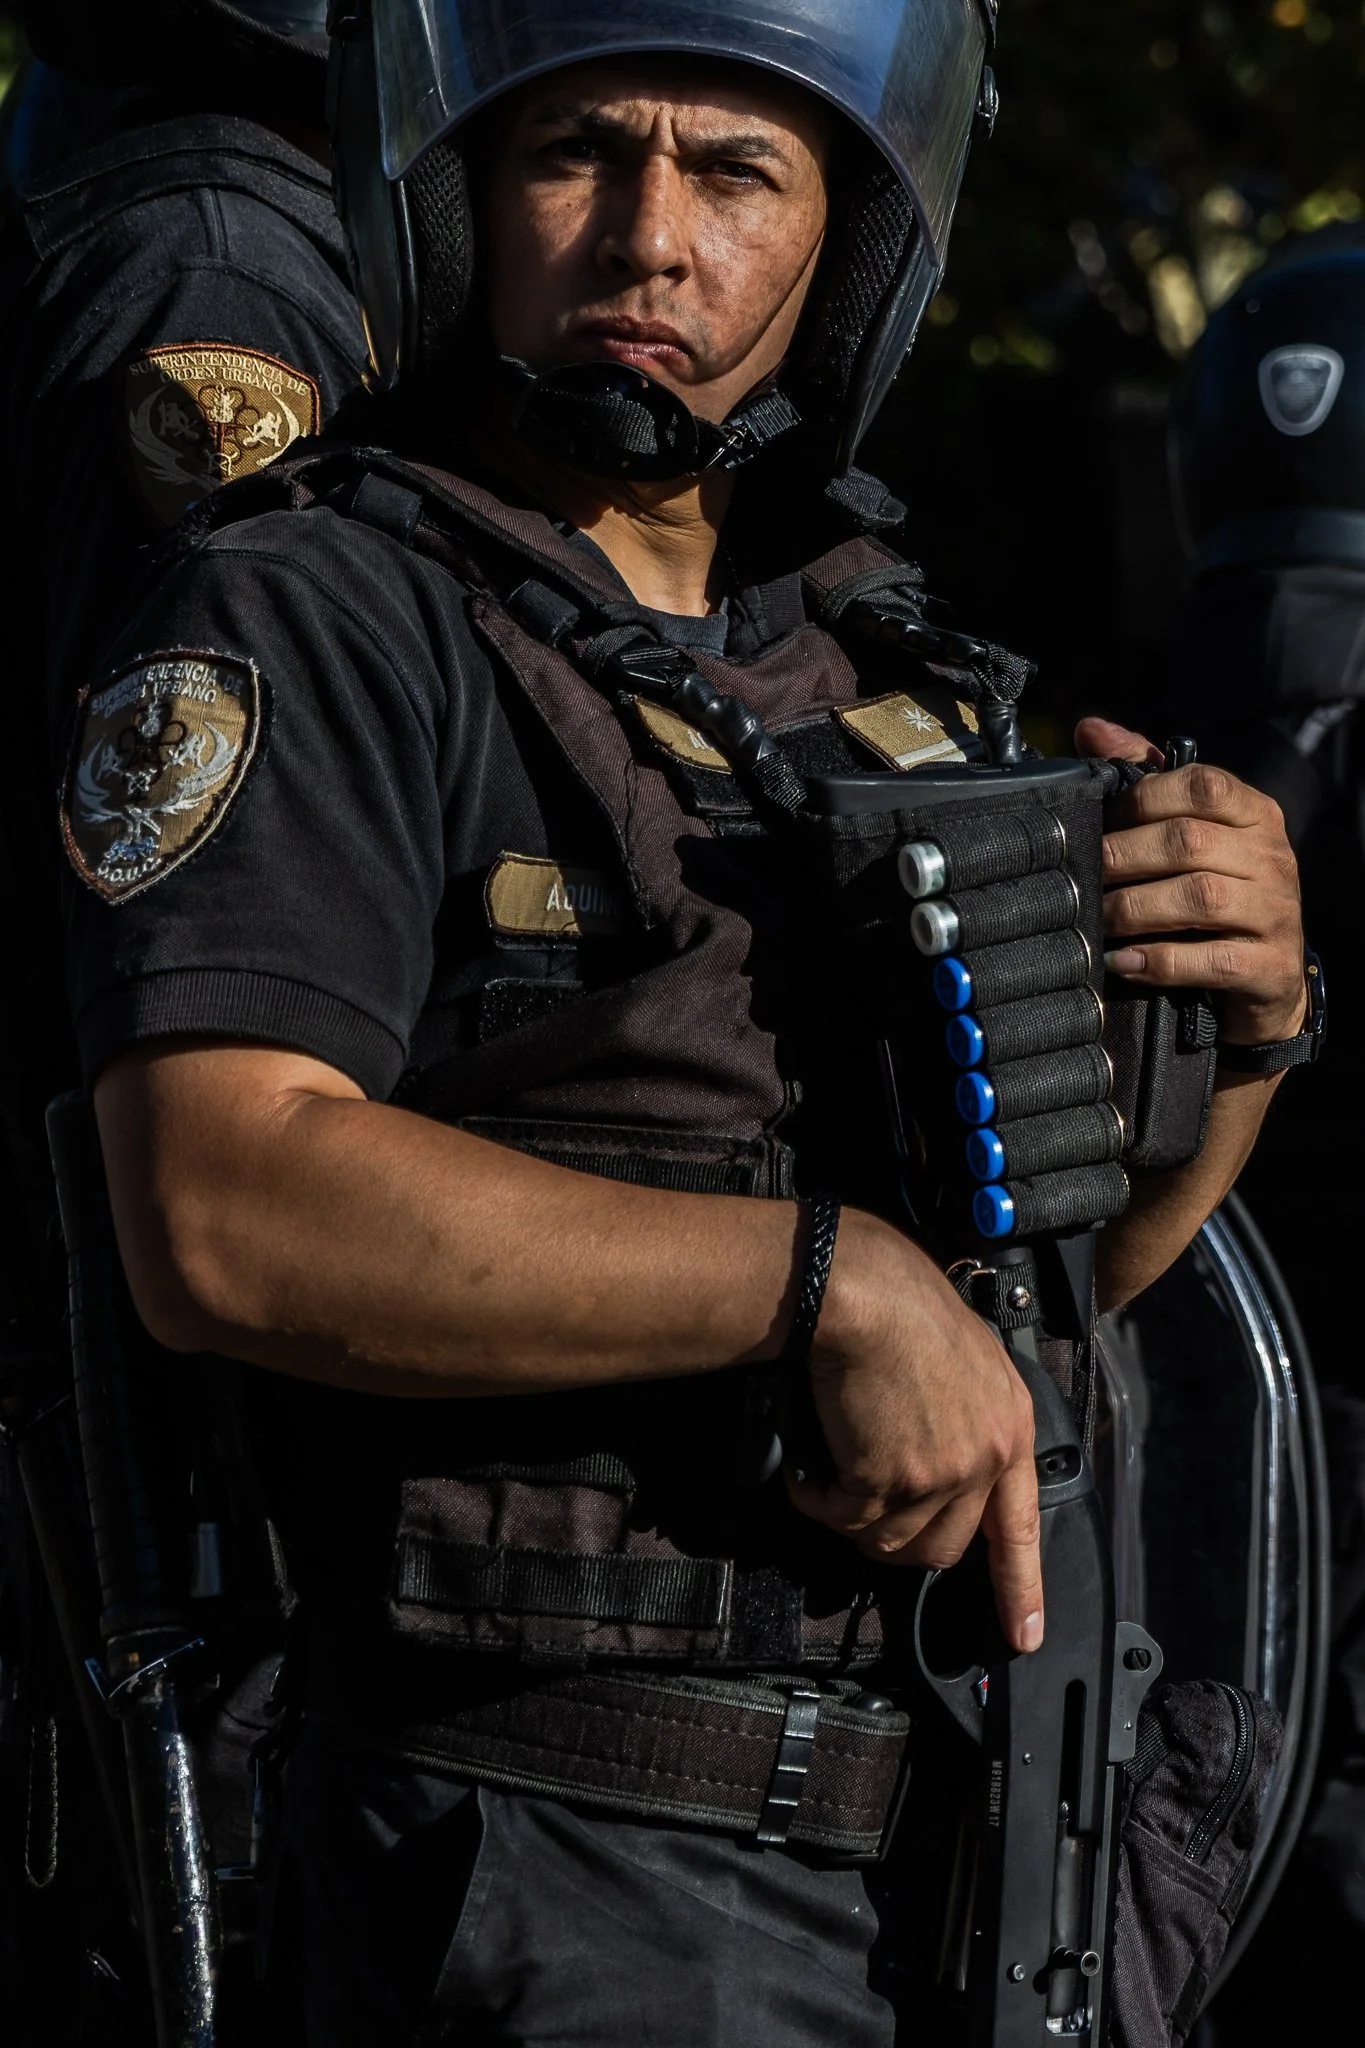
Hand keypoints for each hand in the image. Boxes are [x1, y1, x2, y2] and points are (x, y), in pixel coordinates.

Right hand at [786, 1208, 1043, 1654]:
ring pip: (888, 1540)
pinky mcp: (889, 1479)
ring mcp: (940, 1474)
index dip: (1021, 1588)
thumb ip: (965, 1416)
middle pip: (942, 1547)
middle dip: (897, 1539)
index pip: (1022, 1527)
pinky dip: (816, 1501)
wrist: (863, 1293)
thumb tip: (933, 1458)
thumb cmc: (900, 1304)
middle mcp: (986, 1457)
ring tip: (827, 1476)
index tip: (1023, 1636)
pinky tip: (806, 1472)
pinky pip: (844, 1518)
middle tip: (861, 1509)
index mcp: (1012, 1426)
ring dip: (851, 1518)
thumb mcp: (963, 1358)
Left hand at [1075, 718, 1306, 1044]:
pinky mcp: (1271, 965)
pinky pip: (1212, 959)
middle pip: (1188, 842)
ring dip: (1135, 909)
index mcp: (1254, 812)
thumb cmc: (1218, 889)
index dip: (1142, 800)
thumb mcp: (1192, 831)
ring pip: (1200, 898)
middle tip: (1083, 876)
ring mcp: (1276, 911)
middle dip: (1123, 858)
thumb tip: (1089, 730)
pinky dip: (1161, 960)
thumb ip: (1145, 779)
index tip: (1101, 822)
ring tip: (1099, 919)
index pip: (1200, 785)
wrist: (1268, 972)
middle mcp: (1272, 855)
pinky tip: (1126, 961)